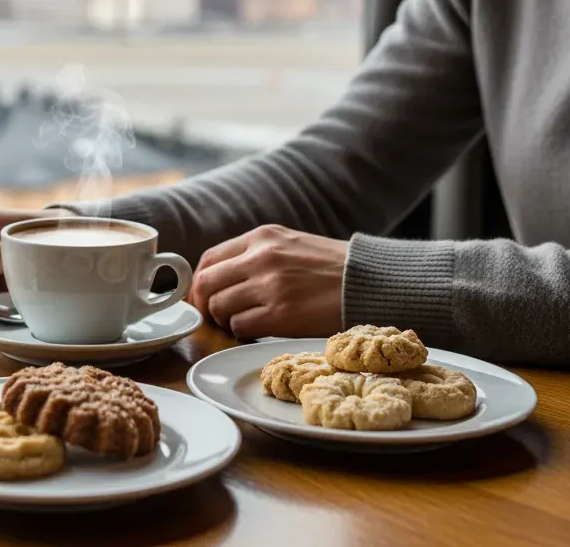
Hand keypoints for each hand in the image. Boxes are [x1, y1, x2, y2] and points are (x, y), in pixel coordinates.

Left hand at [189, 225, 346, 339]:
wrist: (370, 281)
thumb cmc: (331, 266)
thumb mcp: (290, 243)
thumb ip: (256, 254)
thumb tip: (219, 278)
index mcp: (262, 237)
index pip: (209, 259)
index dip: (199, 283)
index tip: (202, 296)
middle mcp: (261, 257)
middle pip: (207, 284)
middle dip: (205, 304)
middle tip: (216, 316)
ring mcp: (270, 286)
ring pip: (220, 308)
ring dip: (226, 320)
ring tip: (243, 322)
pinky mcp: (281, 315)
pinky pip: (240, 327)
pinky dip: (242, 333)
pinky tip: (258, 331)